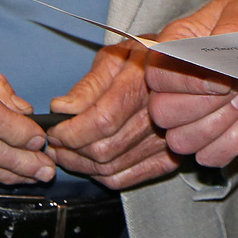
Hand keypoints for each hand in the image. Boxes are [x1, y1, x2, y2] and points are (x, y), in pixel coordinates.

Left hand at [46, 41, 177, 189]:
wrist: (182, 68)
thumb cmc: (144, 59)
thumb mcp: (115, 57)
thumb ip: (88, 85)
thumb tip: (61, 108)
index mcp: (143, 84)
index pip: (102, 121)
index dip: (71, 131)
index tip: (54, 129)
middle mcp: (159, 115)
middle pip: (104, 150)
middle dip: (70, 151)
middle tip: (55, 142)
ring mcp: (166, 141)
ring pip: (111, 169)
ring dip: (81, 166)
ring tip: (67, 153)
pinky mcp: (169, 159)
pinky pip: (126, 180)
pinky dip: (101, 177)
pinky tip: (90, 165)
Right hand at [145, 0, 237, 166]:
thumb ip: (231, 28)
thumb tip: (215, 53)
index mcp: (178, 45)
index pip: (156, 73)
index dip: (183, 82)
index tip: (222, 79)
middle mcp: (179, 82)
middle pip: (162, 112)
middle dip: (203, 107)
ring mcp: (196, 113)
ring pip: (181, 140)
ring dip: (217, 127)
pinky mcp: (219, 133)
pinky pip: (209, 156)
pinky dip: (232, 143)